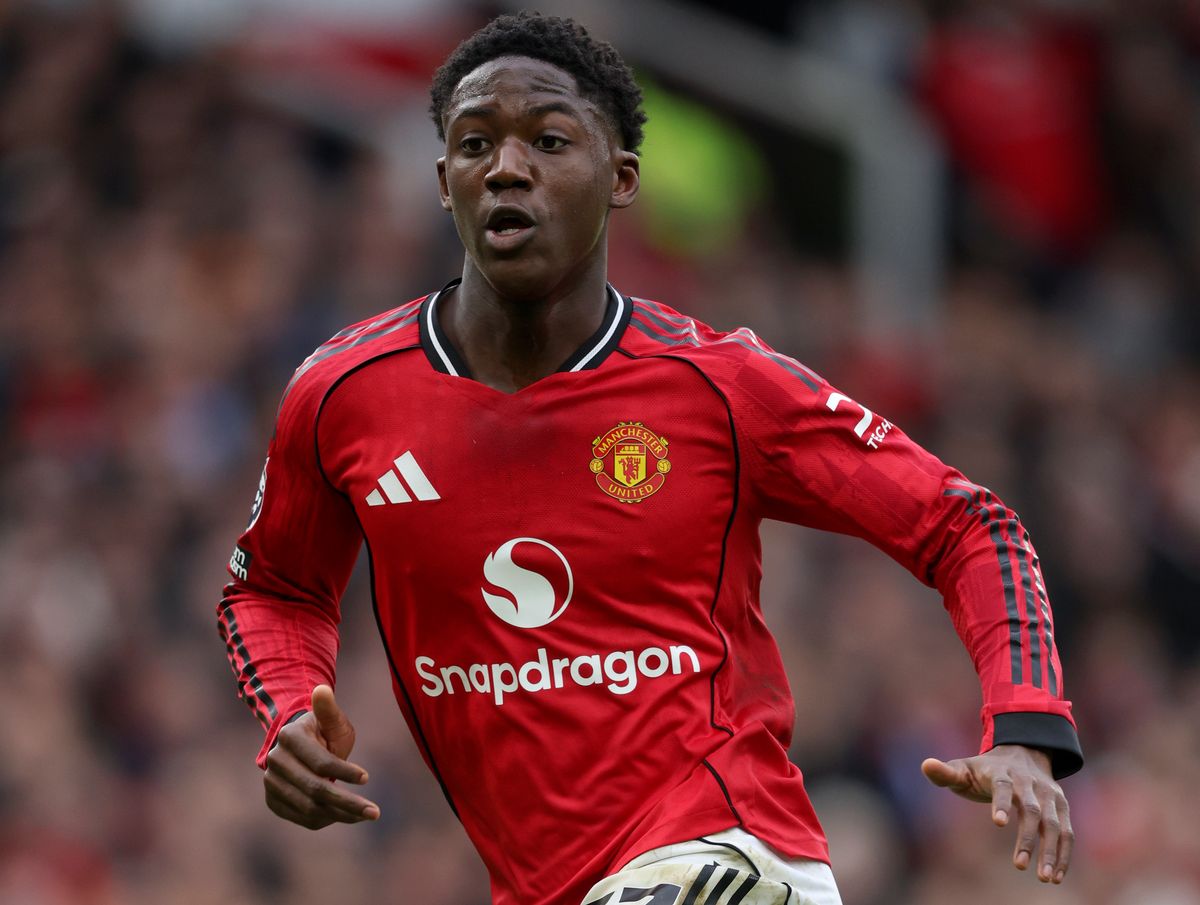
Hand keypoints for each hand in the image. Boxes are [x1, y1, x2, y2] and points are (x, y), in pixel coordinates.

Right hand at [263, 684, 380, 828]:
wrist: (300, 746)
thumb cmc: (323, 731)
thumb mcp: (331, 719)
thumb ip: (328, 709)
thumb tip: (322, 689)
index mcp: (289, 737)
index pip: (320, 762)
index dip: (344, 771)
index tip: (368, 778)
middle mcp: (275, 762)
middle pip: (315, 790)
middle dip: (348, 803)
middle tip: (375, 812)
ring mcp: (271, 784)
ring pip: (309, 808)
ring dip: (341, 815)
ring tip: (367, 814)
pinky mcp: (273, 801)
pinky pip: (302, 818)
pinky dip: (327, 819)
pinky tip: (347, 816)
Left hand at [922, 745, 1072, 882]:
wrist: (1023, 753)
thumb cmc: (986, 769)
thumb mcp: (963, 768)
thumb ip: (945, 773)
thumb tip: (926, 765)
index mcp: (1002, 772)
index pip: (1003, 787)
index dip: (1000, 803)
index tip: (997, 823)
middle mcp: (1029, 783)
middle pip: (1031, 810)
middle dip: (1027, 838)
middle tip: (1019, 865)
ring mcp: (1049, 795)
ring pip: (1055, 824)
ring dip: (1051, 851)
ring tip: (1044, 878)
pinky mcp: (1062, 807)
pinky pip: (1068, 832)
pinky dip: (1064, 854)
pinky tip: (1056, 876)